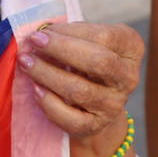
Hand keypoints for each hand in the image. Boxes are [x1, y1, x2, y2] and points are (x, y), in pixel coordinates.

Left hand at [16, 22, 141, 141]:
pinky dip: (49, 103)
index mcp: (130, 48)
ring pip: (80, 90)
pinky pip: (71, 118)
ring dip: (47, 74)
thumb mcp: (87, 41)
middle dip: (61, 50)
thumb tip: (40, 33)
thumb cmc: (86, 61)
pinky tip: (36, 89)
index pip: (104, 37)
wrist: (95, 105)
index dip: (70, 32)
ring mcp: (114, 104)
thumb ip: (70, 34)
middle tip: (33, 42)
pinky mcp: (96, 125)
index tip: (43, 31)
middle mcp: (128, 77)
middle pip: (99, 62)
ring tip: (26, 63)